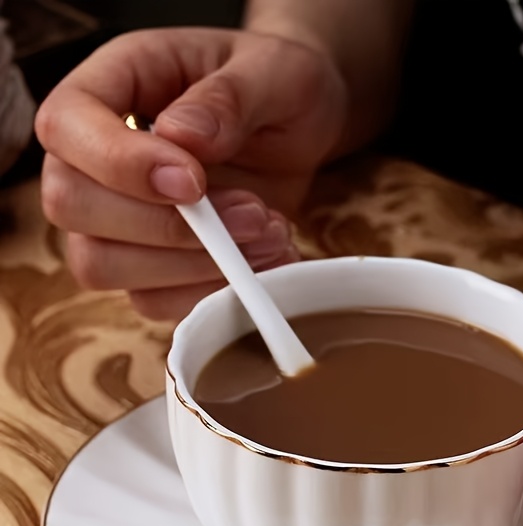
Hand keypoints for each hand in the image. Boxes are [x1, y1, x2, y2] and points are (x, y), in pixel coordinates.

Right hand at [35, 27, 347, 318]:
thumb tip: (181, 137)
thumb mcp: (272, 73)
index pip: (66, 127)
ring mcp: (118, 218)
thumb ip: (228, 98)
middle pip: (73, 206)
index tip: (194, 183)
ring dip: (194, 266)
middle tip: (253, 215)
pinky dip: (212, 294)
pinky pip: (154, 301)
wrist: (302, 129)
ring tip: (269, 236)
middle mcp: (97, 157)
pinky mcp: (152, 265)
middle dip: (167, 227)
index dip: (120, 165)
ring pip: (104, 266)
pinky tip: (266, 264)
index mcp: (110, 88)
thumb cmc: (276, 87)